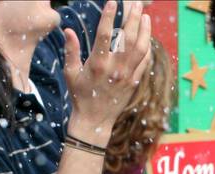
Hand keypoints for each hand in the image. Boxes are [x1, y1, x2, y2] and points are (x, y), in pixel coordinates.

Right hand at [64, 0, 152, 137]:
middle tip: (136, 3)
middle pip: (128, 37)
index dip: (109, 16)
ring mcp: (127, 75)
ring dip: (145, 30)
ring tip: (145, 16)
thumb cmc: (80, 96)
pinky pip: (144, 62)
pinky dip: (147, 47)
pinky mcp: (134, 82)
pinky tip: (147, 37)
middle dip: (133, 17)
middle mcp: (115, 68)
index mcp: (97, 64)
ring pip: (141, 48)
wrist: (94, 121)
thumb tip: (67, 30)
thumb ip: (70, 51)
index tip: (113, 2)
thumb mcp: (70, 74)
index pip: (104, 34)